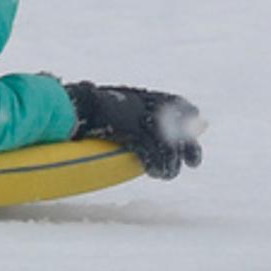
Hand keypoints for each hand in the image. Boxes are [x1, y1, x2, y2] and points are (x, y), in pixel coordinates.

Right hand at [65, 80, 203, 178]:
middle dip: (189, 146)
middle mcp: (147, 106)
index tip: (194, 123)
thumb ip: (128, 107)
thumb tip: (134, 114)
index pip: (175, 101)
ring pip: (168, 146)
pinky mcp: (134, 133)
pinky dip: (156, 166)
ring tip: (165, 174)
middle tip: (193, 162)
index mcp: (142, 97)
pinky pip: (153, 153)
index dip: (188, 113)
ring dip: (169, 164)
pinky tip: (154, 172)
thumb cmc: (86, 105)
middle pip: (179, 126)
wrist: (75, 106)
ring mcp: (141, 119)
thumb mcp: (112, 101)